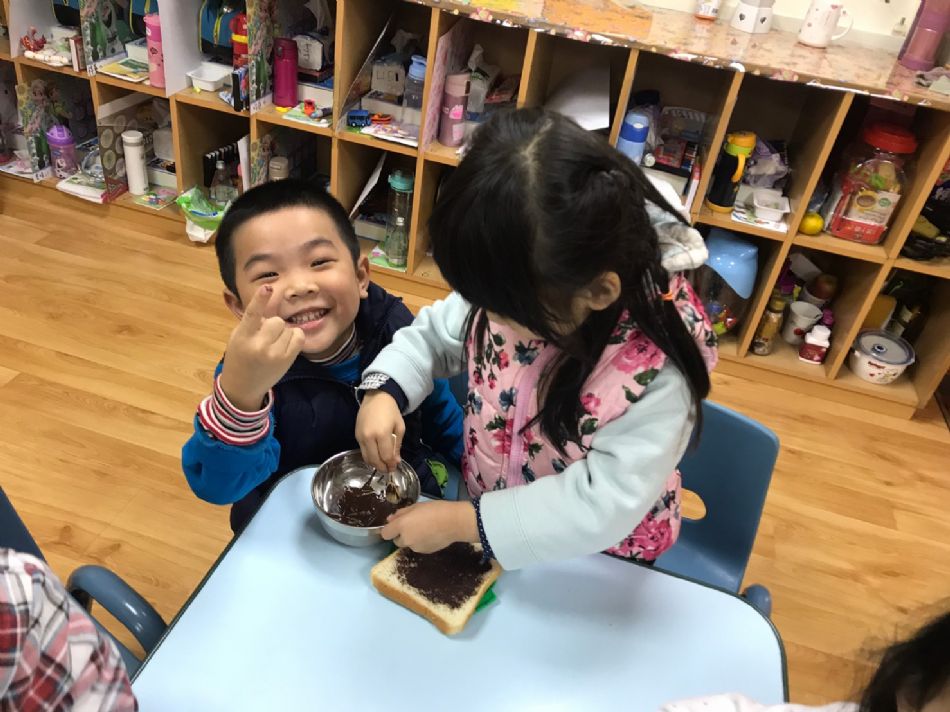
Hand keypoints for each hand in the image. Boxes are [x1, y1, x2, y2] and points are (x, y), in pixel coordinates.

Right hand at [218, 285, 304, 410]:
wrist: (243, 386)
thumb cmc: (240, 357)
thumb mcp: (238, 338)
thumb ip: (252, 324)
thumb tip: (271, 309)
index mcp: (243, 337)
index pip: (252, 314)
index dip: (260, 299)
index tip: (267, 288)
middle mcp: (259, 346)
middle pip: (276, 321)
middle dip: (272, 325)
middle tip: (265, 336)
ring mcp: (274, 354)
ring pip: (288, 328)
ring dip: (283, 332)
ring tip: (273, 343)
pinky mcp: (287, 360)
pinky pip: (298, 337)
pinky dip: (294, 337)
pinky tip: (284, 344)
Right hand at [355, 391, 404, 471]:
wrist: (376, 398)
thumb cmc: (391, 412)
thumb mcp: (399, 427)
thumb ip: (397, 446)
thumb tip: (395, 461)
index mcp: (382, 434)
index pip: (386, 456)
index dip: (391, 464)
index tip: (395, 467)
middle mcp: (369, 437)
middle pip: (374, 460)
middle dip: (382, 468)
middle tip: (388, 470)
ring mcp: (360, 437)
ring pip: (366, 458)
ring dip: (375, 464)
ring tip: (382, 465)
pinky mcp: (356, 436)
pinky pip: (362, 451)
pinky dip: (369, 457)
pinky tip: (376, 456)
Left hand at [381, 501, 477, 553]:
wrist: (454, 522)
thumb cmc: (435, 509)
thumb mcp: (416, 506)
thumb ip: (401, 513)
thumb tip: (390, 519)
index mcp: (401, 525)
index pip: (385, 534)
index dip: (389, 529)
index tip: (396, 524)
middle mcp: (405, 539)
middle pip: (396, 540)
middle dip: (402, 534)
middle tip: (413, 525)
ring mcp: (415, 547)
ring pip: (408, 544)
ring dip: (412, 538)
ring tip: (425, 529)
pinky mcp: (424, 552)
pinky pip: (418, 547)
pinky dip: (421, 542)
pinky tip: (431, 535)